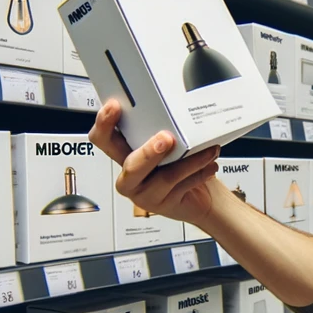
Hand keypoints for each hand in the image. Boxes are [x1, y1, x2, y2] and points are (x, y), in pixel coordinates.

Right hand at [89, 100, 221, 226]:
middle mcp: (130, 176)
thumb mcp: (166, 147)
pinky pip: (182, 187)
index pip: (103, 139)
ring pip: (165, 177)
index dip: (104, 123)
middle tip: (166, 138)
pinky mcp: (163, 205)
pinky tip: (210, 166)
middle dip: (149, 152)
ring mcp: (145, 194)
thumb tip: (176, 112)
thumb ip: (162, 132)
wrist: (198, 199)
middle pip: (131, 165)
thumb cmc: (178, 166)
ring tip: (209, 151)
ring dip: (190, 162)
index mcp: (123, 155)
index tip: (114, 107)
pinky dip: (199, 174)